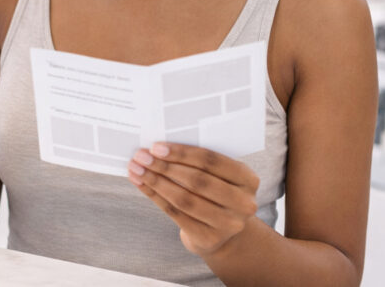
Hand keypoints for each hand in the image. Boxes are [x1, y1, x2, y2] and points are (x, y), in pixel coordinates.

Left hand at [127, 143, 259, 257]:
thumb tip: (158, 148)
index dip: (182, 153)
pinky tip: (141, 184)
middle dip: (165, 166)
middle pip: (197, 180)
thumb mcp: (218, 176)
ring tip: (137, 169)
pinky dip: (155, 196)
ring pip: (184, 199)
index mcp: (248, 179)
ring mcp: (227, 224)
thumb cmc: (214, 193)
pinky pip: (175, 213)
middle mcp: (243, 203)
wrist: (222, 232)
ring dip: (156, 182)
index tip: (156, 146)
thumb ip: (198, 162)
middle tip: (141, 156)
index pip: (212, 161)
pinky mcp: (208, 238)